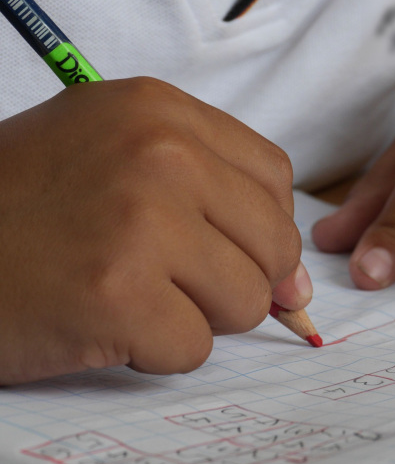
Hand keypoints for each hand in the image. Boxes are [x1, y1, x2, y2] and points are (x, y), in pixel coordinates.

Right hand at [0, 77, 306, 383]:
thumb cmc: (26, 212)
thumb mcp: (119, 166)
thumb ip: (216, 207)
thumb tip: (298, 287)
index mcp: (159, 111)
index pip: (274, 180)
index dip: (260, 229)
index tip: (231, 253)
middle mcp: (157, 154)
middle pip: (274, 245)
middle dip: (234, 280)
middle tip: (165, 280)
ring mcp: (140, 222)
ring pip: (245, 301)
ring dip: (194, 316)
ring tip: (127, 295)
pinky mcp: (117, 295)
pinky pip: (194, 348)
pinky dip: (154, 352)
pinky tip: (102, 323)